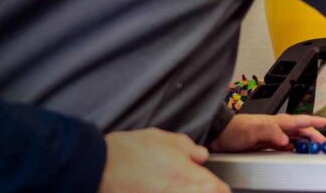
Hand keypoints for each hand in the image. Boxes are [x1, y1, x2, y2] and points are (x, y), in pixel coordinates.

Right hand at [101, 128, 228, 192]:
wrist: (102, 168)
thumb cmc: (131, 153)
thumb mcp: (166, 139)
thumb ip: (190, 149)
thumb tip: (199, 156)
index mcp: (200, 183)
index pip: (223, 191)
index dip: (216, 187)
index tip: (210, 184)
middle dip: (201, 189)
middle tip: (181, 180)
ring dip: (180, 190)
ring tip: (164, 183)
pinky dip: (164, 192)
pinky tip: (153, 188)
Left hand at [209, 113, 325, 152]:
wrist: (218, 136)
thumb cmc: (233, 130)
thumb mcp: (252, 129)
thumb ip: (270, 132)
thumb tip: (286, 140)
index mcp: (274, 121)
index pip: (297, 120)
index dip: (311, 121)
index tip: (324, 122)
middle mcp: (274, 127)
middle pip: (298, 130)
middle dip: (313, 134)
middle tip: (324, 142)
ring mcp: (270, 135)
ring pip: (293, 137)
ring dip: (305, 141)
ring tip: (315, 147)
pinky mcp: (265, 144)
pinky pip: (285, 145)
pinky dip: (293, 148)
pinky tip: (296, 151)